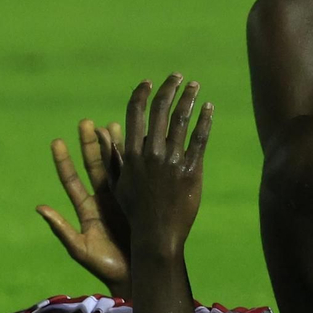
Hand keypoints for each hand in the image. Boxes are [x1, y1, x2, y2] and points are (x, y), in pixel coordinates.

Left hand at [38, 119, 132, 297]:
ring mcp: (121, 199)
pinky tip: (134, 140)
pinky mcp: (138, 200)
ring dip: (112, 146)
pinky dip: (133, 158)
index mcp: (86, 211)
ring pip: (115, 166)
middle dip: (89, 144)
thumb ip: (61, 228)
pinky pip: (134, 175)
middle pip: (93, 166)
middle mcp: (103, 200)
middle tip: (86, 122)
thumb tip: (39, 207)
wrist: (136, 276)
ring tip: (109, 125)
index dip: (63, 161)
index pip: (71, 180)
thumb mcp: (80, 248)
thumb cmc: (106, 266)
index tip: (57, 141)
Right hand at [112, 75, 211, 255]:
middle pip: (160, 111)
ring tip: (194, 86)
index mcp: (132, 154)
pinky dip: (204, 121)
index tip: (148, 82)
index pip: (135, 114)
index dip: (141, 94)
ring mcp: (172, 161)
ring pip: (181, 121)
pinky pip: (199, 140)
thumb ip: (112, 158)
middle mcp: (151, 154)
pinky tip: (209, 108)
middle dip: (168, 89)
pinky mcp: (191, 171)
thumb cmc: (135, 213)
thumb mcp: (117, 185)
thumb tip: (103, 134)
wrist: (157, 236)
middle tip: (177, 76)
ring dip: (188, 99)